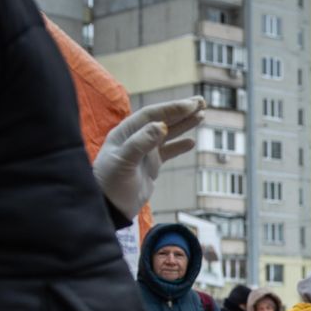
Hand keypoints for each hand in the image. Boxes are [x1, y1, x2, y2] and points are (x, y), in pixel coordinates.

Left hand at [93, 96, 204, 219]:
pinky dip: (180, 146)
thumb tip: (162, 125)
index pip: (152, 114)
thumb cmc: (111, 184)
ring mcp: (144, 151)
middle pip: (162, 119)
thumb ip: (141, 142)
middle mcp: (136, 138)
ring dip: (184, 124)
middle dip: (182, 111)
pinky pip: (168, 151)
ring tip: (202, 115)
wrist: (108, 208)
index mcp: (126, 132)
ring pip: (168, 133)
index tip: (191, 105)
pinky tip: (192, 142)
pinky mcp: (150, 165)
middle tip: (202, 102)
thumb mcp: (123, 162)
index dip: (172, 108)